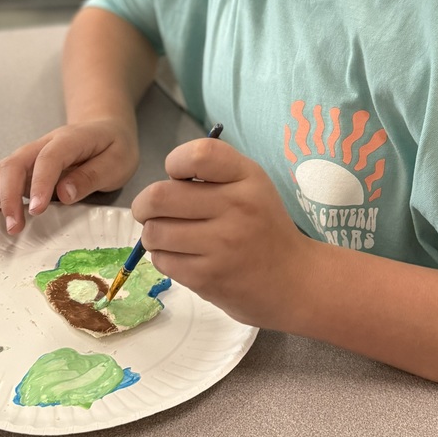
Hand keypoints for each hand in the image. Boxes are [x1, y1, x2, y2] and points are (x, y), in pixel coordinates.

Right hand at [0, 118, 137, 234]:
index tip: (36, 210)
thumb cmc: (114, 147)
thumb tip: (64, 194)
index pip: (49, 159)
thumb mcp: (117, 161)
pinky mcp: (25, 168)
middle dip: (7, 196)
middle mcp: (43, 145)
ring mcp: (31, 156)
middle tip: (12, 227)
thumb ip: (91, 176)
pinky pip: (0, 179)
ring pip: (0, 171)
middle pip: (15, 164)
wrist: (106, 129)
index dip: (39, 184)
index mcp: (69, 140)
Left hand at [131, 137, 318, 328]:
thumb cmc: (263, 226)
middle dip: (144, 204)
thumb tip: (163, 180)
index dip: (175, 162)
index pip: (199, 155)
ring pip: (154, 232)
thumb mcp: (251, 185)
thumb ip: (212, 173)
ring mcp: (221, 245)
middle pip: (160, 196)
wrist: (293, 281)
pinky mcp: (207, 278)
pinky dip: (163, 257)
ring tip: (169, 235)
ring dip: (152, 233)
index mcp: (248, 178)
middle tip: (149, 210)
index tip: (176, 175)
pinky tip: (182, 256)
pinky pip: (162, 261)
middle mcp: (236, 208)